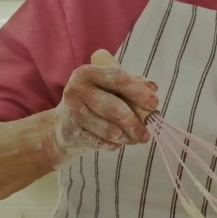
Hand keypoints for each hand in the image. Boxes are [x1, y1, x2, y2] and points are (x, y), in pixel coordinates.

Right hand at [45, 51, 159, 164]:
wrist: (63, 125)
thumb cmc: (93, 102)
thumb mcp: (109, 87)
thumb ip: (131, 84)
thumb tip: (152, 87)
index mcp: (88, 73)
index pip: (118, 78)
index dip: (139, 91)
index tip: (154, 103)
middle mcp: (77, 90)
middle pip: (114, 107)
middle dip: (135, 122)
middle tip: (147, 132)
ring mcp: (73, 113)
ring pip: (110, 130)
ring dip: (127, 136)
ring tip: (135, 137)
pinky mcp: (72, 134)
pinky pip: (102, 143)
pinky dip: (115, 144)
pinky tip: (118, 142)